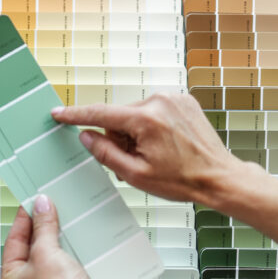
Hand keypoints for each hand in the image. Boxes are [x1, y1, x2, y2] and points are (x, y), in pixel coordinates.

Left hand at [0, 195, 111, 278]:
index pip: (13, 243)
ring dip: (56, 240)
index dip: (23, 221)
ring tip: (62, 220)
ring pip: (48, 259)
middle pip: (30, 251)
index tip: (32, 203)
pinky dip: (68, 254)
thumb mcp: (45, 251)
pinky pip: (63, 267)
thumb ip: (43, 227)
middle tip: (47, 207)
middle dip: (40, 230)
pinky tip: (75, 240)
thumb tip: (41, 205)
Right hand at [51, 93, 242, 205]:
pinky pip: (154, 110)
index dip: (75, 115)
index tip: (57, 113)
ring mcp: (173, 97)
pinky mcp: (183, 99)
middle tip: (135, 161)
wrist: (219, 177)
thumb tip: (85, 136)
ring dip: (136, 132)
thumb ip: (105, 153)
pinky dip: (151, 125)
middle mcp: (159, 101)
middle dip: (120, 138)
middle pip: (120, 117)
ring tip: (155, 155)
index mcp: (146, 119)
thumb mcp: (136, 174)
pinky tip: (165, 144)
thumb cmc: (182, 180)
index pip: (100, 114)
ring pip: (136, 114)